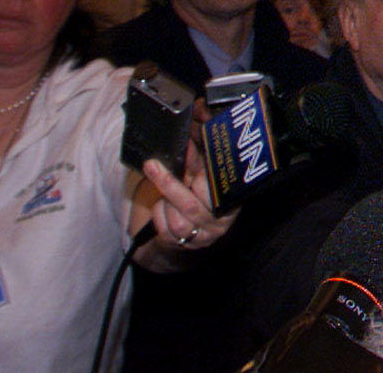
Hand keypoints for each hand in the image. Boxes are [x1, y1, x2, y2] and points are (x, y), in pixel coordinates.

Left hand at [134, 140, 236, 266]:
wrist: (187, 222)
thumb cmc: (194, 191)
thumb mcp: (198, 174)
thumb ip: (195, 160)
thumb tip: (187, 137)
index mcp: (230, 199)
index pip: (215, 187)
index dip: (199, 173)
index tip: (184, 153)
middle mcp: (221, 222)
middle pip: (190, 205)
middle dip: (169, 184)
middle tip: (152, 165)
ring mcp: (203, 236)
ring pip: (176, 220)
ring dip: (164, 204)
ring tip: (164, 194)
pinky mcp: (185, 246)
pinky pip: (165, 230)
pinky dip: (159, 215)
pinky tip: (163, 208)